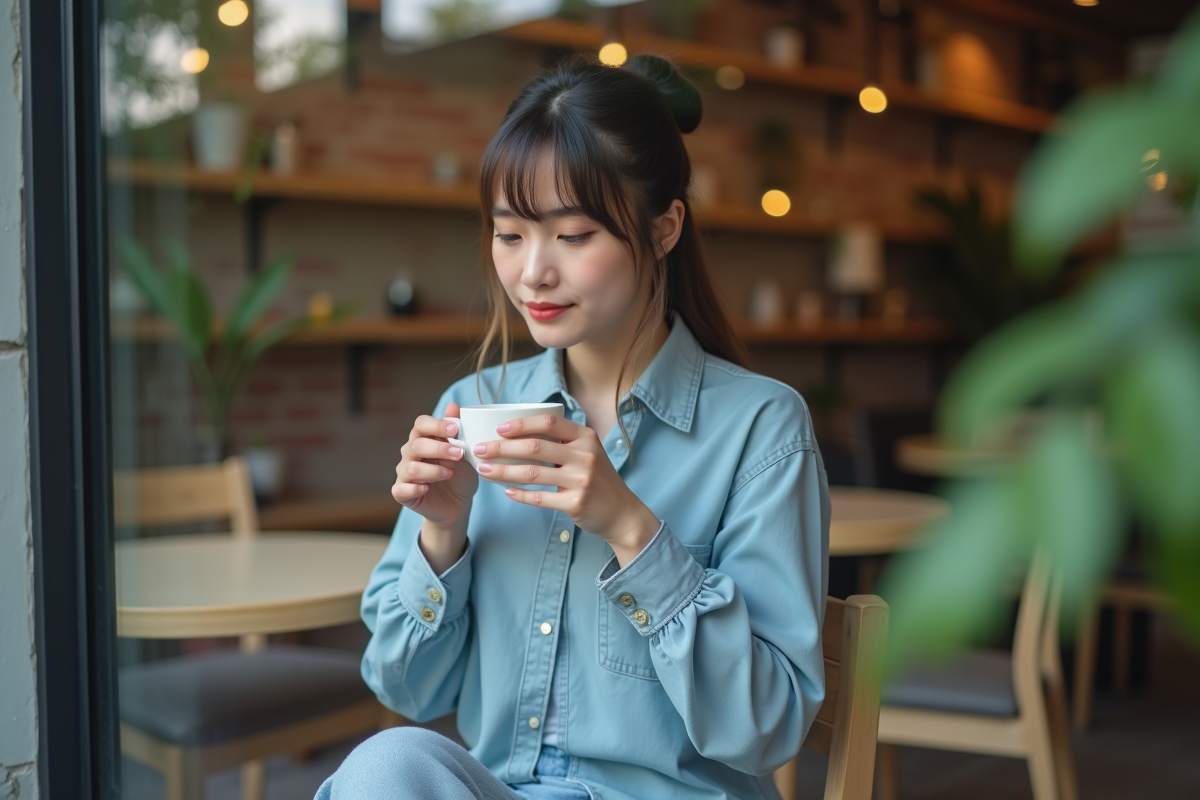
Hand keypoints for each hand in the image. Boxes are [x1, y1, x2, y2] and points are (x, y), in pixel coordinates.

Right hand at [392, 402, 477, 531]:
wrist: (458, 504)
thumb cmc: (460, 474)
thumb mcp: (465, 453)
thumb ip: (458, 431)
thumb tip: (453, 406)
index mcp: (423, 438)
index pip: (421, 424)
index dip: (436, 425)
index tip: (455, 430)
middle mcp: (410, 453)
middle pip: (416, 444)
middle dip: (439, 448)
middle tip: (459, 454)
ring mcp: (404, 473)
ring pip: (411, 468)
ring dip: (433, 470)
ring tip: (450, 473)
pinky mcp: (402, 493)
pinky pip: (401, 489)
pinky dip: (414, 488)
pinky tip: (427, 488)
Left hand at [473, 414, 660, 565]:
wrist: (622, 513)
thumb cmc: (598, 480)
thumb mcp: (588, 453)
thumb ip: (562, 442)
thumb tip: (518, 435)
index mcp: (586, 437)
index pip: (549, 422)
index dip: (521, 424)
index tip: (498, 429)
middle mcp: (586, 455)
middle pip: (535, 447)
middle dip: (502, 448)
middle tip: (480, 450)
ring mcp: (582, 480)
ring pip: (533, 473)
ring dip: (504, 471)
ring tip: (485, 470)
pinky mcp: (576, 503)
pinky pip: (539, 498)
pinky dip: (519, 494)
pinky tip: (506, 491)